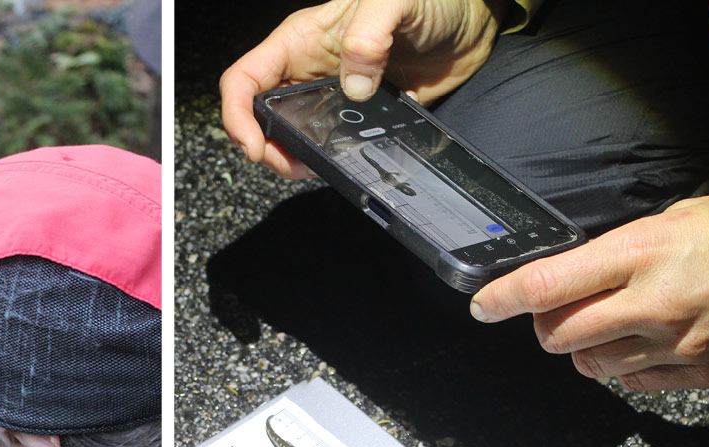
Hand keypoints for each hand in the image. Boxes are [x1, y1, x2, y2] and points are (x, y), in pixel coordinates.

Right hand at [219, 0, 503, 177]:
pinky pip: (333, 144)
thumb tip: (354, 86)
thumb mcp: (393, 0)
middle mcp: (309, 70)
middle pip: (261, 115)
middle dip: (266, 145)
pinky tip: (340, 163)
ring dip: (294, 158)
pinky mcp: (361, 116)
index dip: (238, 114)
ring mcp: (332, 95)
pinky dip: (329, 159)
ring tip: (312, 168)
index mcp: (300, 41)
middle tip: (290, 165)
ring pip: (292, 134)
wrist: (470, 21)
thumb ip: (369, 36)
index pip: (245, 78)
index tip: (253, 143)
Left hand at [471, 181, 708, 390]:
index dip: (504, 297)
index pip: (548, 284)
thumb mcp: (681, 217)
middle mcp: (655, 303)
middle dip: (545, 326)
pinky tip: (644, 343)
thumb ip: (621, 251)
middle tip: (557, 312)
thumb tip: (577, 275)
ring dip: (584, 348)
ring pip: (591, 364)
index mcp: (644, 252)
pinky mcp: (705, 373)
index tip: (484, 303)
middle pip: (558, 334)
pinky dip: (625, 367)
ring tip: (609, 323)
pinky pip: (635, 384)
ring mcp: (681, 344)